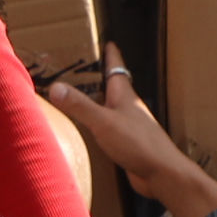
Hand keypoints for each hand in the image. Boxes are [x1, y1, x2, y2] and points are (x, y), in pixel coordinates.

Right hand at [43, 58, 216, 216]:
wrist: (162, 173)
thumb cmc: (138, 143)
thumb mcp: (103, 121)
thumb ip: (79, 105)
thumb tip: (55, 87)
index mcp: (125, 95)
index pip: (117, 68)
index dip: (111, 55)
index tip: (107, 42)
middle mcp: (128, 107)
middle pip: (113, 86)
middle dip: (100, 77)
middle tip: (84, 68)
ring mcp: (129, 126)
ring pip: (111, 107)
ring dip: (98, 101)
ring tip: (83, 95)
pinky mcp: (128, 144)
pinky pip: (109, 128)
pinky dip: (98, 124)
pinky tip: (90, 130)